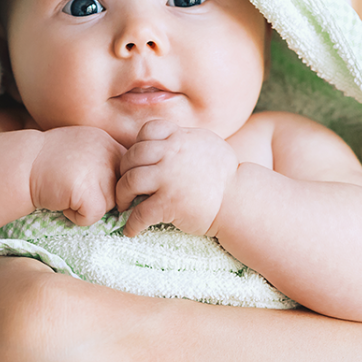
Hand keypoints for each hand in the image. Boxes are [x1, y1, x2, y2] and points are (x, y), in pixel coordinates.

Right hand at [30, 126, 124, 225]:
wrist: (20, 165)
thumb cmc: (46, 162)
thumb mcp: (82, 148)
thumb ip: (104, 159)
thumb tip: (126, 187)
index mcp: (108, 141)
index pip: (127, 172)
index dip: (109, 183)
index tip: (85, 181)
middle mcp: (109, 153)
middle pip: (121, 191)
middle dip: (99, 195)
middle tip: (73, 185)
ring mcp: (101, 172)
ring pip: (109, 205)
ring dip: (87, 206)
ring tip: (66, 191)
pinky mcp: (90, 193)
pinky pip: (93, 217)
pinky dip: (76, 217)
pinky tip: (61, 200)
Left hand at [116, 119, 238, 236]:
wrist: (239, 202)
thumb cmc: (225, 175)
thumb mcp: (206, 143)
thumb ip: (184, 138)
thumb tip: (167, 137)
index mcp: (180, 138)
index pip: (147, 130)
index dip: (139, 144)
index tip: (139, 160)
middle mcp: (171, 154)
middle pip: (132, 156)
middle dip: (124, 172)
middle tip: (126, 186)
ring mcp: (168, 179)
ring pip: (129, 182)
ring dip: (122, 196)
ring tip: (125, 205)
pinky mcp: (168, 204)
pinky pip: (139, 213)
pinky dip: (131, 224)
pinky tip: (131, 231)